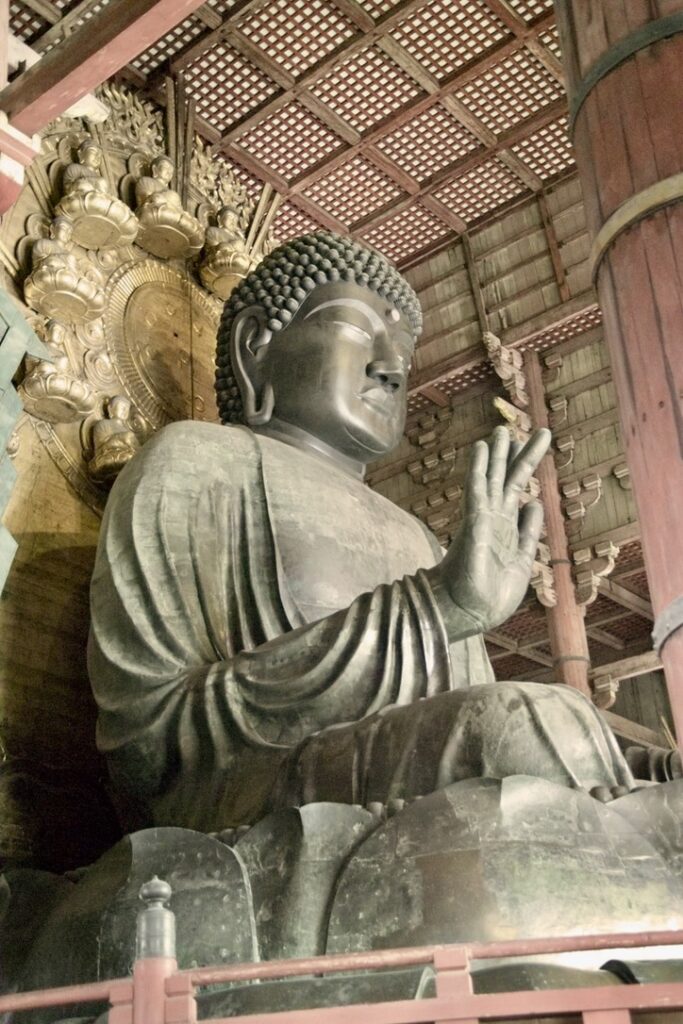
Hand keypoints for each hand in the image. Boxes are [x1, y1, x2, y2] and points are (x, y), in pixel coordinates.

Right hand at [426, 426, 550, 641]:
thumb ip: (528, 532)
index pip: (517, 490)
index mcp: (507, 528)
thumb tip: (535, 504)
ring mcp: (483, 520)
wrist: (470, 612)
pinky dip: (478, 468)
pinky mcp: (474, 523)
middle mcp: (495, 520)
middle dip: (518, 454)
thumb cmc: (492, 594)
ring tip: (502, 429)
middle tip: (525, 428)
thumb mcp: (522, 561)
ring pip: (493, 479)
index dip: (524, 467)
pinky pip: (476, 490)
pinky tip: (480, 447)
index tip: (528, 444)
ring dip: (497, 454)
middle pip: (508, 479)